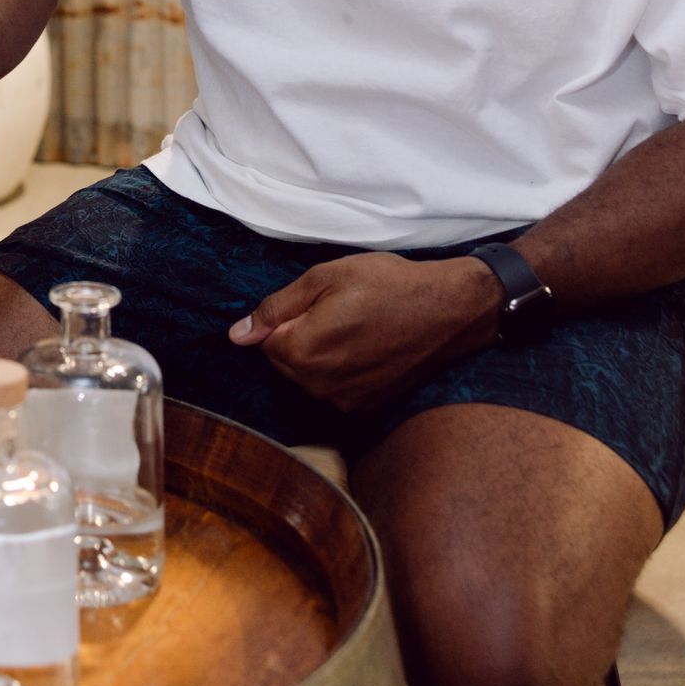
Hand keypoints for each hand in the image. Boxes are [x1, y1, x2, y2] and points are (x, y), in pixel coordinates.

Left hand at [229, 252, 499, 411]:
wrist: (447, 311)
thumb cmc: (387, 285)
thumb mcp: (325, 278)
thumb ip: (276, 308)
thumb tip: (237, 334)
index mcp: (303, 351)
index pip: (265, 341)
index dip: (287, 317)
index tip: (319, 302)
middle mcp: (319, 386)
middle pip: (285, 362)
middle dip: (299, 337)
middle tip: (337, 310)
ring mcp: (344, 401)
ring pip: (309, 377)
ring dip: (320, 354)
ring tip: (355, 326)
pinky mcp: (366, 407)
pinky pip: (335, 389)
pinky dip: (341, 370)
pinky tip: (367, 347)